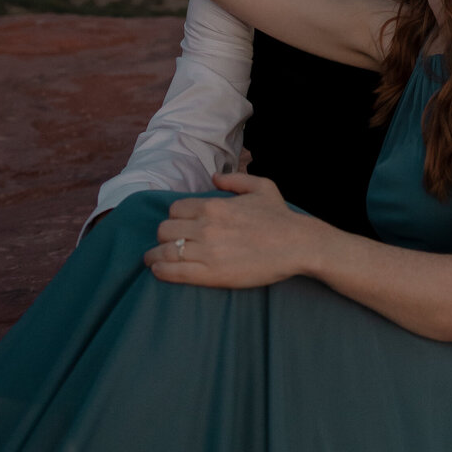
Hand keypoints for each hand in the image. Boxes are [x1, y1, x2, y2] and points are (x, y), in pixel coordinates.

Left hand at [145, 174, 307, 288]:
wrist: (297, 245)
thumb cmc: (281, 217)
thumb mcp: (261, 187)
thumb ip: (235, 179)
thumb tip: (214, 177)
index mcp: (213, 205)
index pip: (175, 210)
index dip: (175, 218)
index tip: (180, 226)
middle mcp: (205, 226)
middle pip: (165, 230)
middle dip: (165, 236)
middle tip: (168, 243)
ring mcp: (206, 251)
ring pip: (165, 251)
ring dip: (155, 255)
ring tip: (154, 260)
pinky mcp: (210, 274)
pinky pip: (174, 272)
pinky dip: (161, 271)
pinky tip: (158, 271)